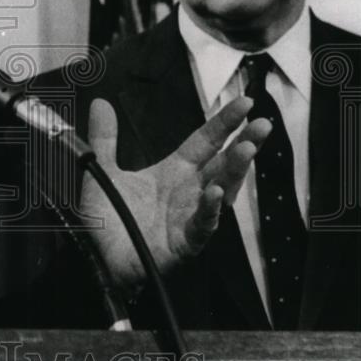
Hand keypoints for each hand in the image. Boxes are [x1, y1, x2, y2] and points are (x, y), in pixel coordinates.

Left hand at [80, 95, 270, 285]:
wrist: (97, 257)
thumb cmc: (109, 219)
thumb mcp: (103, 171)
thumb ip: (105, 138)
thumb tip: (100, 104)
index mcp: (174, 172)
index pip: (206, 141)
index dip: (225, 123)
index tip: (245, 103)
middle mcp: (188, 192)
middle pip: (223, 163)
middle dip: (244, 143)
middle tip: (262, 125)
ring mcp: (190, 216)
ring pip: (222, 191)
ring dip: (235, 171)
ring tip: (246, 149)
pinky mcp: (184, 242)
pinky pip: (202, 224)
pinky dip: (210, 209)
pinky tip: (215, 193)